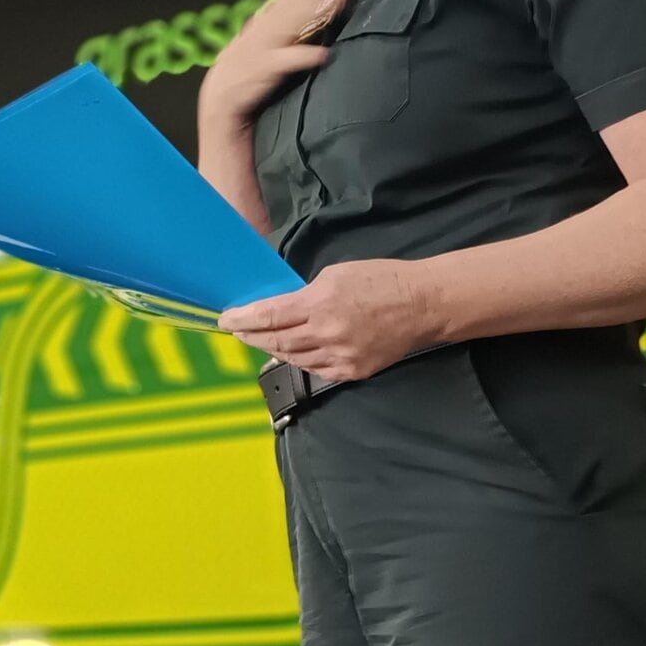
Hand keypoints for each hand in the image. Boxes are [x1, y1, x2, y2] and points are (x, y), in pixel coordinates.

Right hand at [201, 0, 362, 124]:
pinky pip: (286, 61)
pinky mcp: (264, 69)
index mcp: (272, 16)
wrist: (220, 98)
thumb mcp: (269, 36)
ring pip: (297, 20)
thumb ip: (293, 19)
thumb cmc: (249, 67)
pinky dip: (302, 57)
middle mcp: (270, 24)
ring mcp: (266, 45)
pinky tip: (321, 54)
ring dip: (320, 6)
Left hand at [218, 260, 438, 380]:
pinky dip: (298, 361)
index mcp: (320, 304)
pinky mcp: (352, 371)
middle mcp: (326, 334)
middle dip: (251, 336)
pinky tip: (290, 352)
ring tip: (259, 340)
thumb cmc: (381, 280)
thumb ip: (306, 294)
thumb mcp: (336, 274)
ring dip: (272, 349)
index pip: (270, 316)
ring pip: (293, 358)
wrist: (421, 305)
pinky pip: (315, 370)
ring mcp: (340, 357)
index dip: (243, 319)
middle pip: (276, 341)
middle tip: (237, 331)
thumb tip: (284, 307)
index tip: (225, 319)